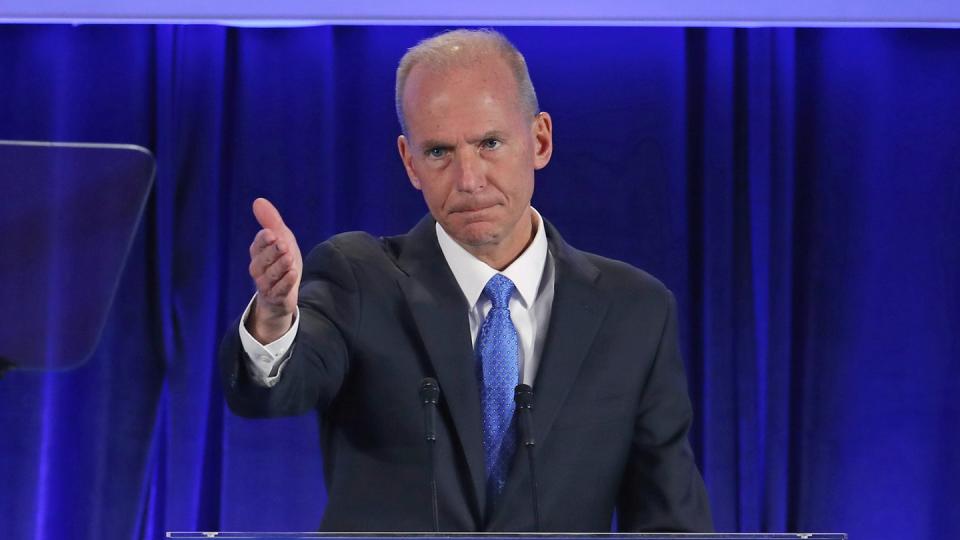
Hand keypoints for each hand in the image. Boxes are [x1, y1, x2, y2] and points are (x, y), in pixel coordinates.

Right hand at [246, 198, 302, 342]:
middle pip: (262, 261)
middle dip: (272, 252)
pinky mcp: (276, 297)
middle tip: (283, 245)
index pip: (257, 246)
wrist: (284, 293)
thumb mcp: (281, 239)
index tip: (271, 234)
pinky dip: (285, 283)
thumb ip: (271, 221)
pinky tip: (293, 274)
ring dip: (280, 266)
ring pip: (270, 276)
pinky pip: (279, 290)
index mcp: (258, 254)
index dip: (263, 240)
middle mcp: (258, 269)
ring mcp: (266, 285)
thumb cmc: (281, 262)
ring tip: (290, 258)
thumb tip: (258, 200)